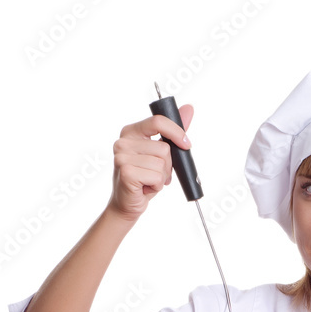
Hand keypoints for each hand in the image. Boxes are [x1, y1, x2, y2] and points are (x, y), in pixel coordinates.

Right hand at [107, 105, 193, 221]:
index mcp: (131, 132)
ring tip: (149, 181)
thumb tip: (188, 108)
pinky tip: (145, 187)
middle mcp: (123, 142)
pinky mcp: (126, 172)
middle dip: (167, 165)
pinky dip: (157, 186)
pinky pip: (157, 176)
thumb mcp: (160, 153)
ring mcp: (122, 156)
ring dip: (162, 177)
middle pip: (164, 148)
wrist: (128, 203)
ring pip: (161, 163)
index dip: (176, 132)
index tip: (186, 144)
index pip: (158, 121)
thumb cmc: (145, 178)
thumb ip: (173, 131)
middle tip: (155, 173)